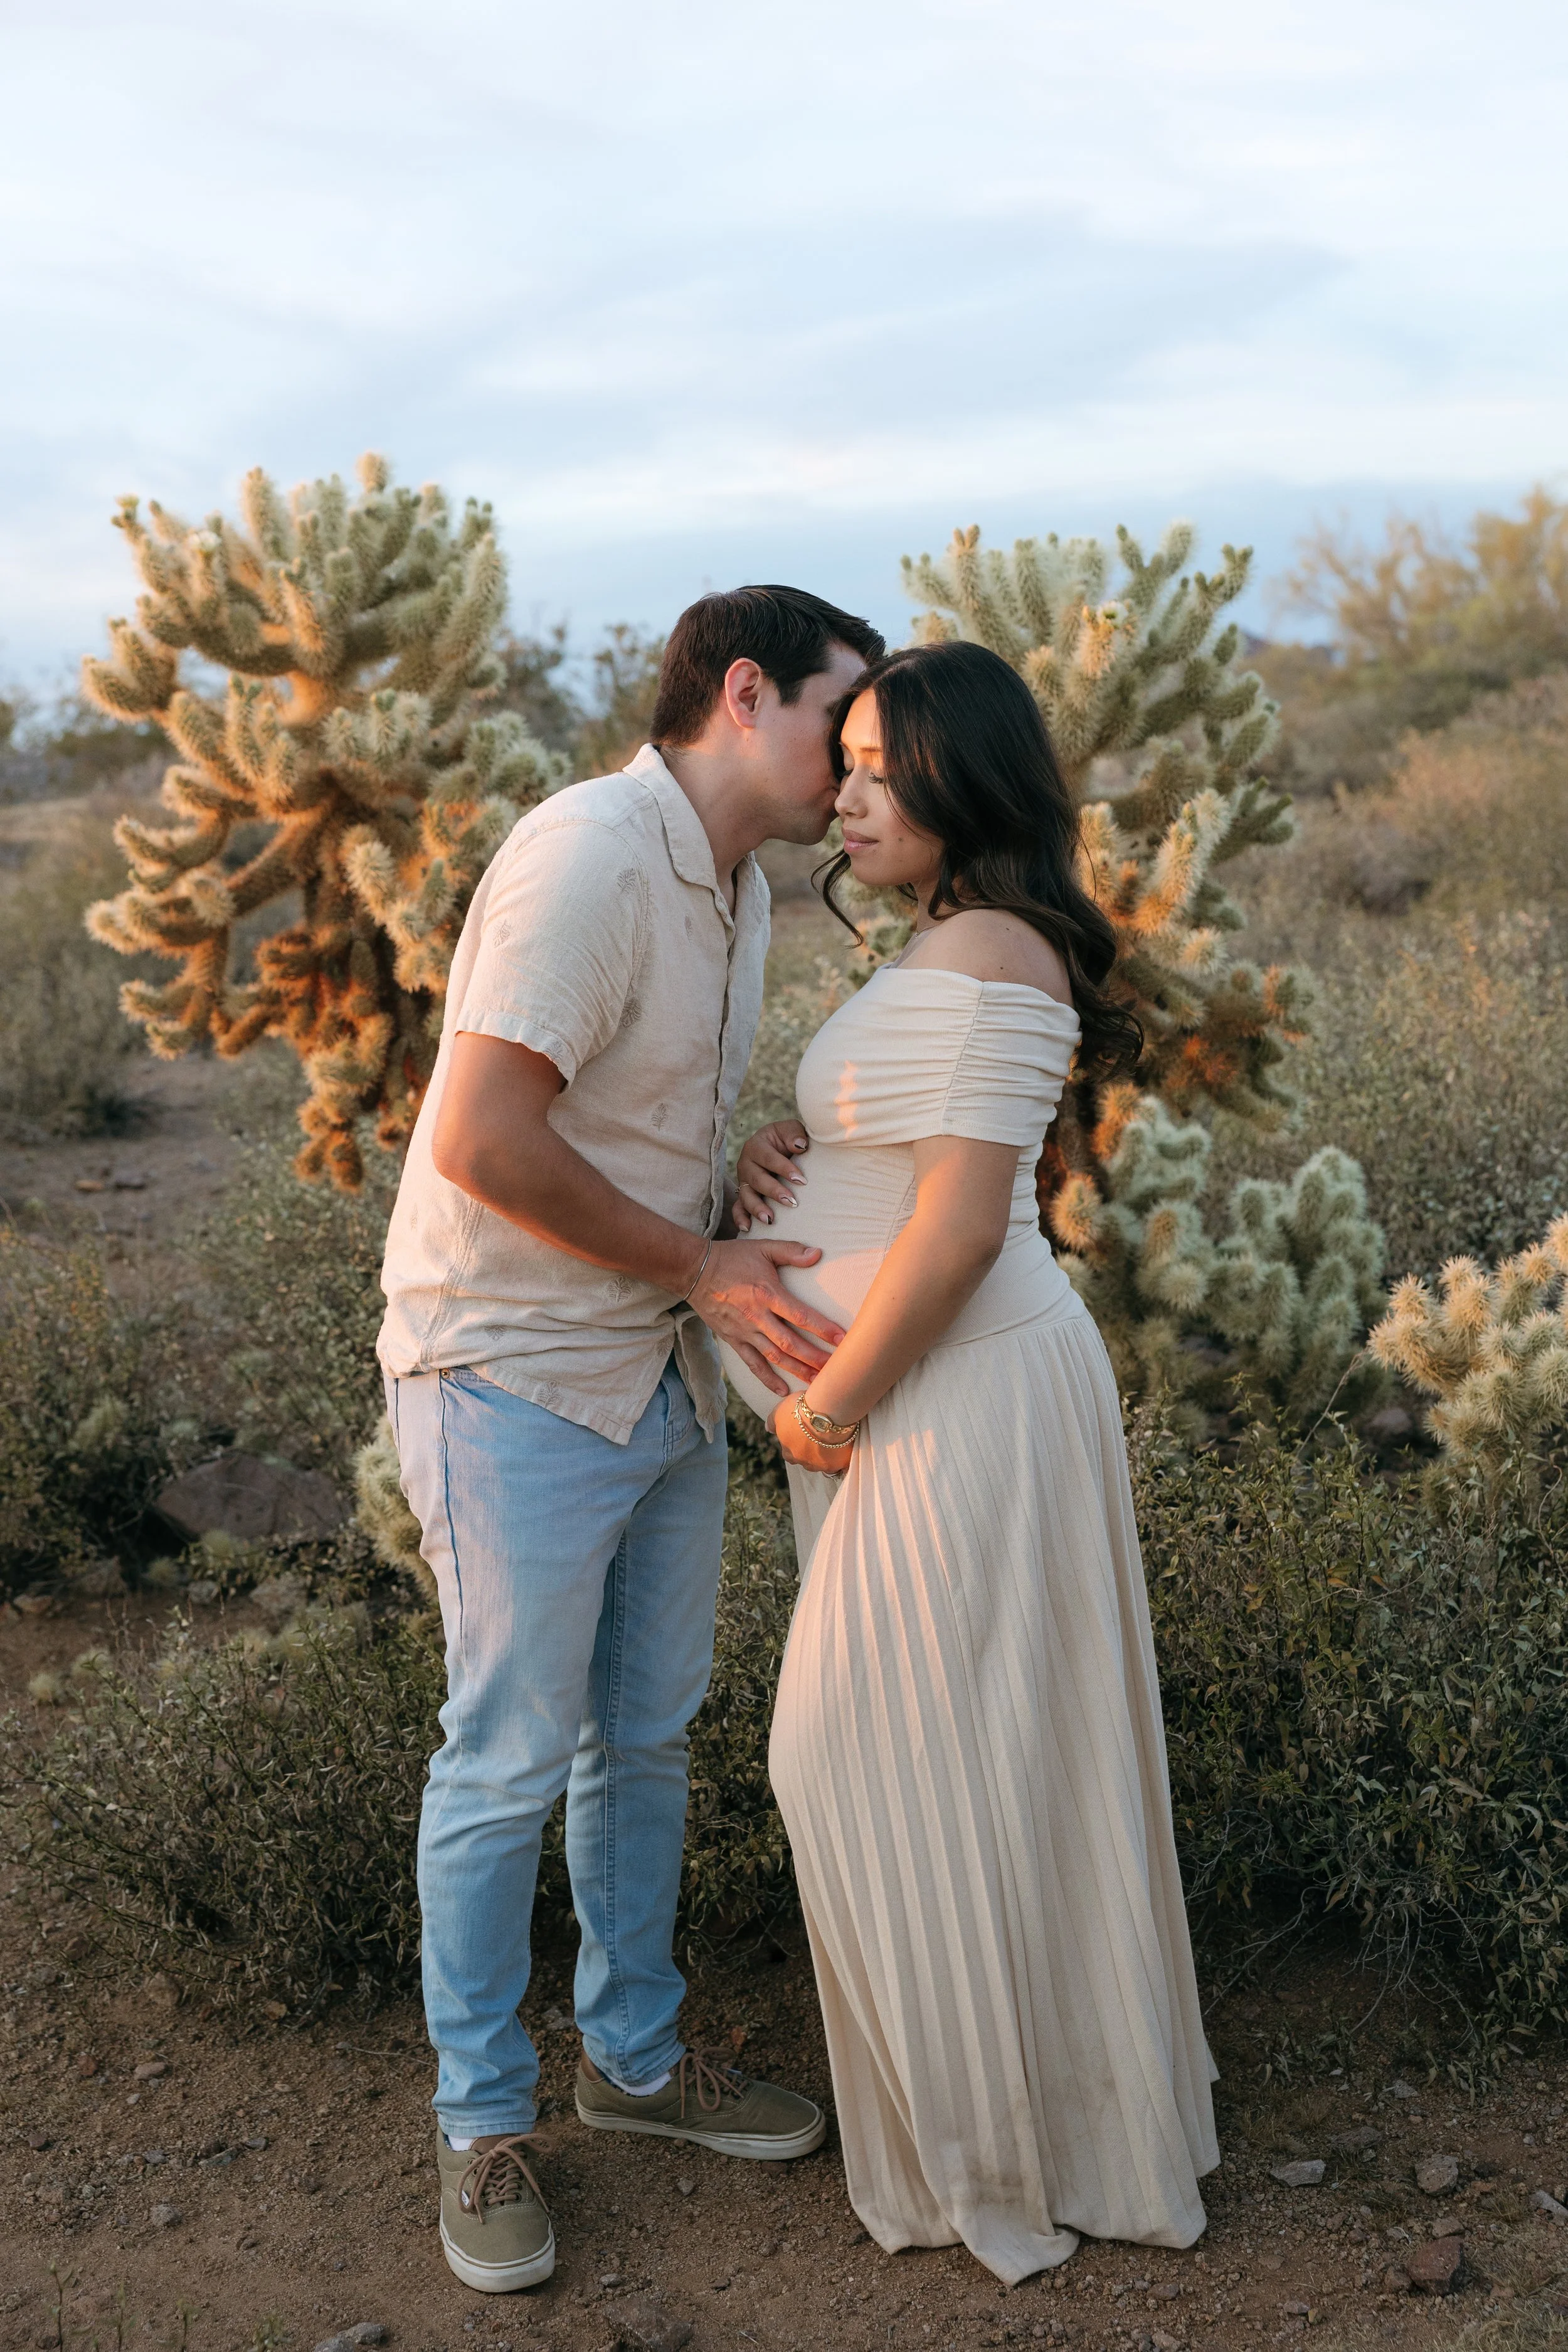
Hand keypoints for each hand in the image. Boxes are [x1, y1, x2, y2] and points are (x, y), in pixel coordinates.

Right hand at [687, 1236, 843, 1396]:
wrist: (693, 1271)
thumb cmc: (731, 1257)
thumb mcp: (762, 1248)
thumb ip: (790, 1252)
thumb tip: (817, 1253)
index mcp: (767, 1294)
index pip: (801, 1315)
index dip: (823, 1329)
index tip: (843, 1339)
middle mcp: (757, 1317)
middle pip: (791, 1343)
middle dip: (815, 1358)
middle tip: (837, 1370)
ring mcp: (744, 1331)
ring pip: (775, 1357)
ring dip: (797, 1371)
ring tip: (819, 1384)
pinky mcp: (733, 1340)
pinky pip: (752, 1363)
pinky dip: (767, 1379)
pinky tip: (782, 1391)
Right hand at [733, 1120, 809, 1231]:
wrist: (780, 1147)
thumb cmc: (788, 1138)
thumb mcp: (791, 1129)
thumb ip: (794, 1134)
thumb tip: (800, 1146)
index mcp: (756, 1145)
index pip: (768, 1158)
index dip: (784, 1168)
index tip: (802, 1180)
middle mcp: (746, 1163)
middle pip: (757, 1179)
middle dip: (774, 1191)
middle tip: (792, 1202)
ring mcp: (743, 1181)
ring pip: (746, 1195)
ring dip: (757, 1208)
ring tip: (770, 1220)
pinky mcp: (744, 1194)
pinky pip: (738, 1208)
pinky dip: (740, 1218)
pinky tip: (748, 1229)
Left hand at [771, 1394, 853, 1473]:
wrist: (827, 1411)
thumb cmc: (801, 1410)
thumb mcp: (779, 1411)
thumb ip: (772, 1422)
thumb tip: (768, 1430)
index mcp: (789, 1452)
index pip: (789, 1453)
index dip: (795, 1443)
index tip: (802, 1433)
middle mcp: (805, 1462)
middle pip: (806, 1460)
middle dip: (810, 1451)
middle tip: (818, 1435)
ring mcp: (823, 1465)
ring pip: (823, 1464)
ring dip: (826, 1455)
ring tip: (832, 1439)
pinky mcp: (840, 1463)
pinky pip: (841, 1463)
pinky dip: (841, 1456)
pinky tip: (844, 1446)